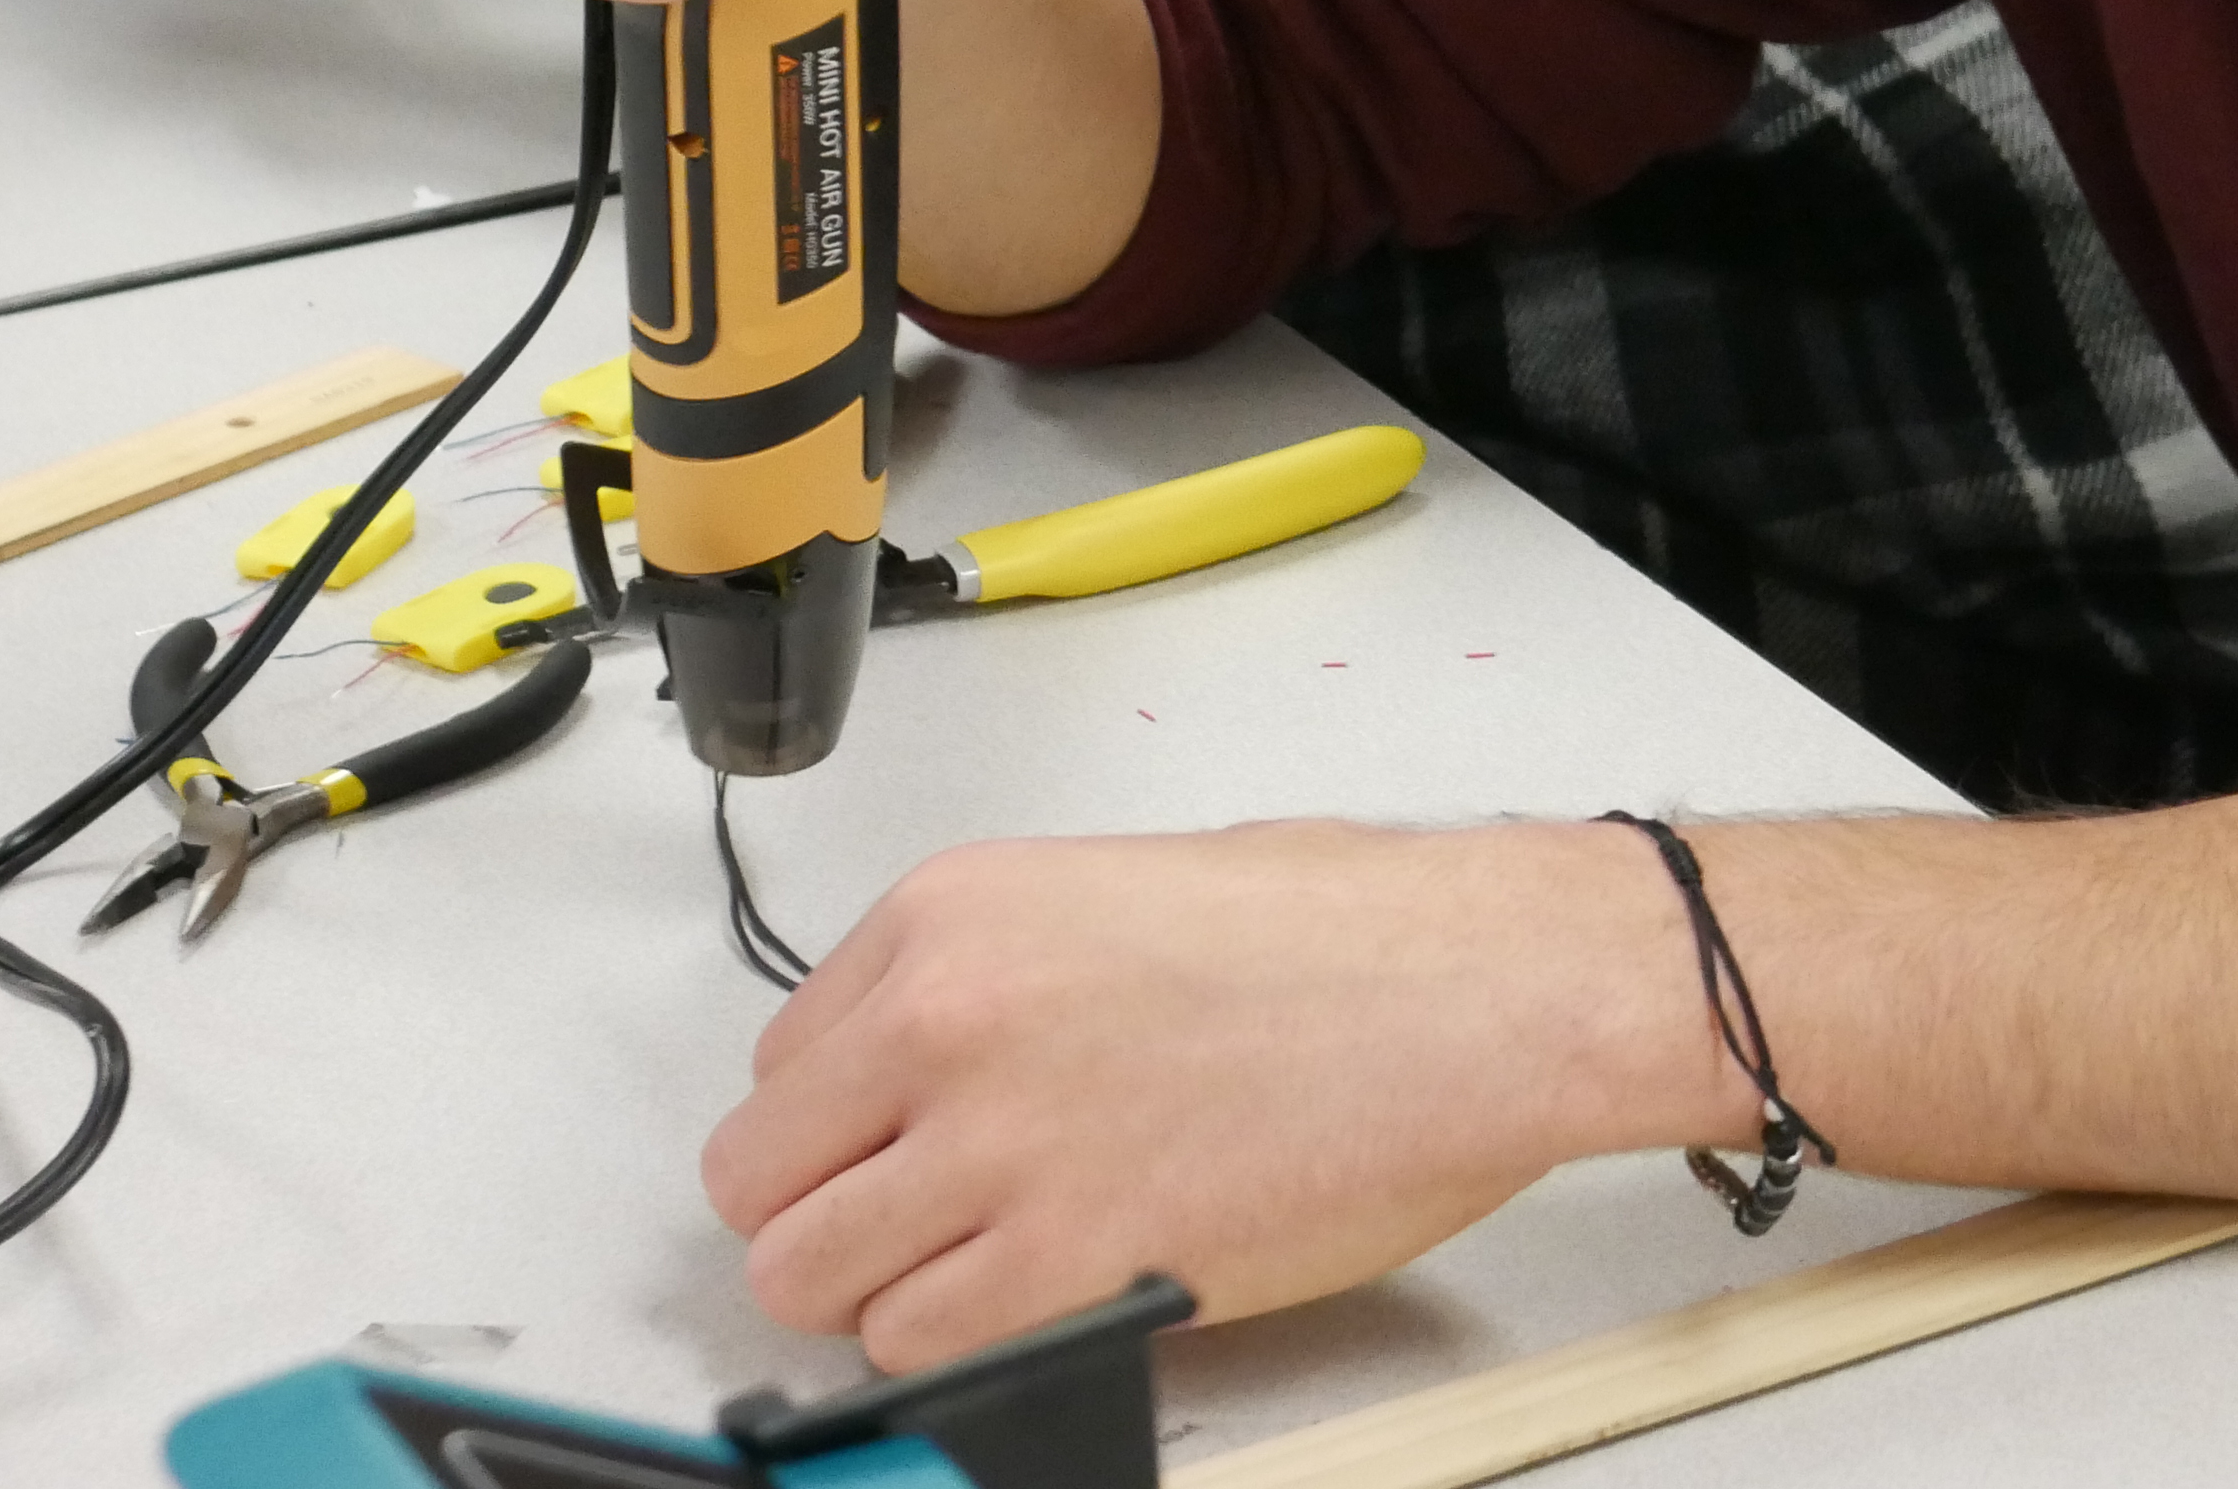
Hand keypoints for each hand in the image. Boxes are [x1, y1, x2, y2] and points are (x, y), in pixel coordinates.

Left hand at [706, 819, 1705, 1369]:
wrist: (1474, 995)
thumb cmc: (1353, 936)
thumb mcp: (1124, 888)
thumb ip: (998, 970)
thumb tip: (931, 1059)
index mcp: (955, 913)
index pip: (785, 1062)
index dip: (845, 1121)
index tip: (897, 1144)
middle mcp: (947, 1019)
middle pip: (762, 1178)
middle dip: (831, 1213)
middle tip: (916, 1225)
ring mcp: (997, 1146)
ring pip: (808, 1279)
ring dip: (881, 1292)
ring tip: (978, 1272)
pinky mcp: (1067, 1263)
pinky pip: (911, 1348)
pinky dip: (953, 1350)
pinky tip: (1037, 1303)